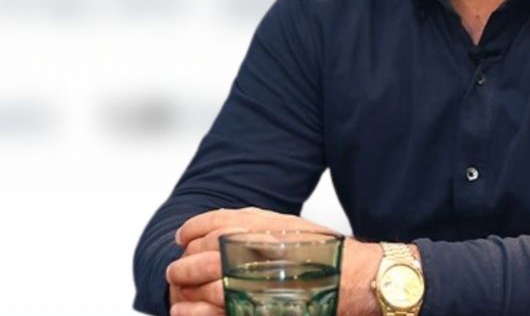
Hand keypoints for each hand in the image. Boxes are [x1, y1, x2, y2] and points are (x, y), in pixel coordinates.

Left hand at [166, 208, 334, 315]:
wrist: (354, 278)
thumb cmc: (326, 253)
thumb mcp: (290, 226)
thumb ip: (258, 223)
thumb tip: (225, 225)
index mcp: (261, 226)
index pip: (212, 224)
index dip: (192, 230)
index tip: (182, 237)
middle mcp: (254, 249)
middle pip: (202, 253)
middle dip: (184, 263)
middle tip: (175, 269)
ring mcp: (253, 281)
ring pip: (203, 283)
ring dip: (185, 286)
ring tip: (177, 289)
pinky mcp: (255, 307)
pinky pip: (215, 311)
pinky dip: (195, 312)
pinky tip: (184, 311)